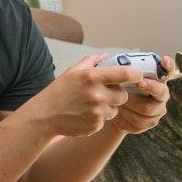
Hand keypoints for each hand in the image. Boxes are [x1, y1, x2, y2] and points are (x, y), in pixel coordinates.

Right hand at [25, 54, 159, 137]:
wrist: (44, 116)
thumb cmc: (58, 92)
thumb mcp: (72, 72)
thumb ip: (91, 61)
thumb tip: (106, 56)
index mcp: (92, 77)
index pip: (126, 73)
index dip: (136, 74)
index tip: (137, 76)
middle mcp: (97, 94)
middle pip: (123, 95)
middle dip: (116, 94)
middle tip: (103, 94)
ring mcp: (97, 111)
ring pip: (115, 109)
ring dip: (108, 108)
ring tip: (90, 106)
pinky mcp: (95, 125)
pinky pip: (106, 121)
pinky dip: (98, 118)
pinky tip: (84, 115)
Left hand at [107, 54, 171, 133]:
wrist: (111, 111)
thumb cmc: (115, 89)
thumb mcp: (115, 78)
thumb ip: (114, 68)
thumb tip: (105, 56)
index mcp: (155, 79)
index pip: (167, 70)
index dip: (168, 66)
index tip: (164, 60)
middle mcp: (160, 93)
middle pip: (161, 91)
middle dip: (150, 86)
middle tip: (138, 83)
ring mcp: (157, 109)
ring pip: (148, 108)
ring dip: (131, 104)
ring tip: (119, 101)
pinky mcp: (150, 122)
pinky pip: (141, 121)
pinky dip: (128, 116)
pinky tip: (120, 113)